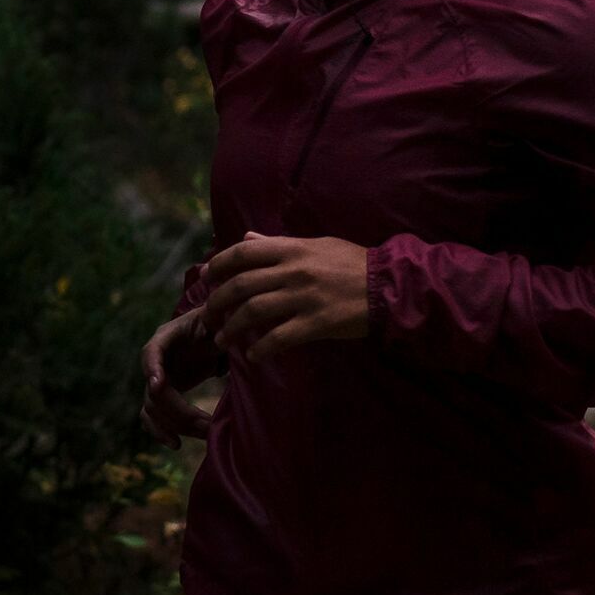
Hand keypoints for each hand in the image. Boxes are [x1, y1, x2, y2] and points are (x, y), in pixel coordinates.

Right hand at [141, 310, 222, 442]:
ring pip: (153, 409)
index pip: (152, 351)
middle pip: (155, 391)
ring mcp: (158, 380)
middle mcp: (156, 360)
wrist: (212, 332)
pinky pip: (153, 417)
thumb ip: (218, 321)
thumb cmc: (216, 321)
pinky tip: (176, 444)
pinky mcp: (164, 396)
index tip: (158, 384)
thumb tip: (220, 327)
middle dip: (178, 411)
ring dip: (175, 425)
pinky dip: (161, 432)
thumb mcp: (218, 317)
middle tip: (206, 425)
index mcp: (166, 336)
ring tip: (205, 433)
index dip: (152, 367)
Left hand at [199, 232, 370, 365]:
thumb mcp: (316, 244)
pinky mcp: (316, 323)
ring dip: (231, 328)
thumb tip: (247, 237)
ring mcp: (304, 297)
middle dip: (217, 303)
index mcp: (292, 249)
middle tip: (208, 317)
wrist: (388, 285)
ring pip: (253, 312)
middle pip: (241, 286)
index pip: (244, 252)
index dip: (219, 264)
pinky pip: (279, 338)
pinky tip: (253, 356)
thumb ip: (279, 243)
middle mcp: (293, 271)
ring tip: (222, 340)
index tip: (206, 276)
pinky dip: (261, 348)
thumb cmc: (353, 263)